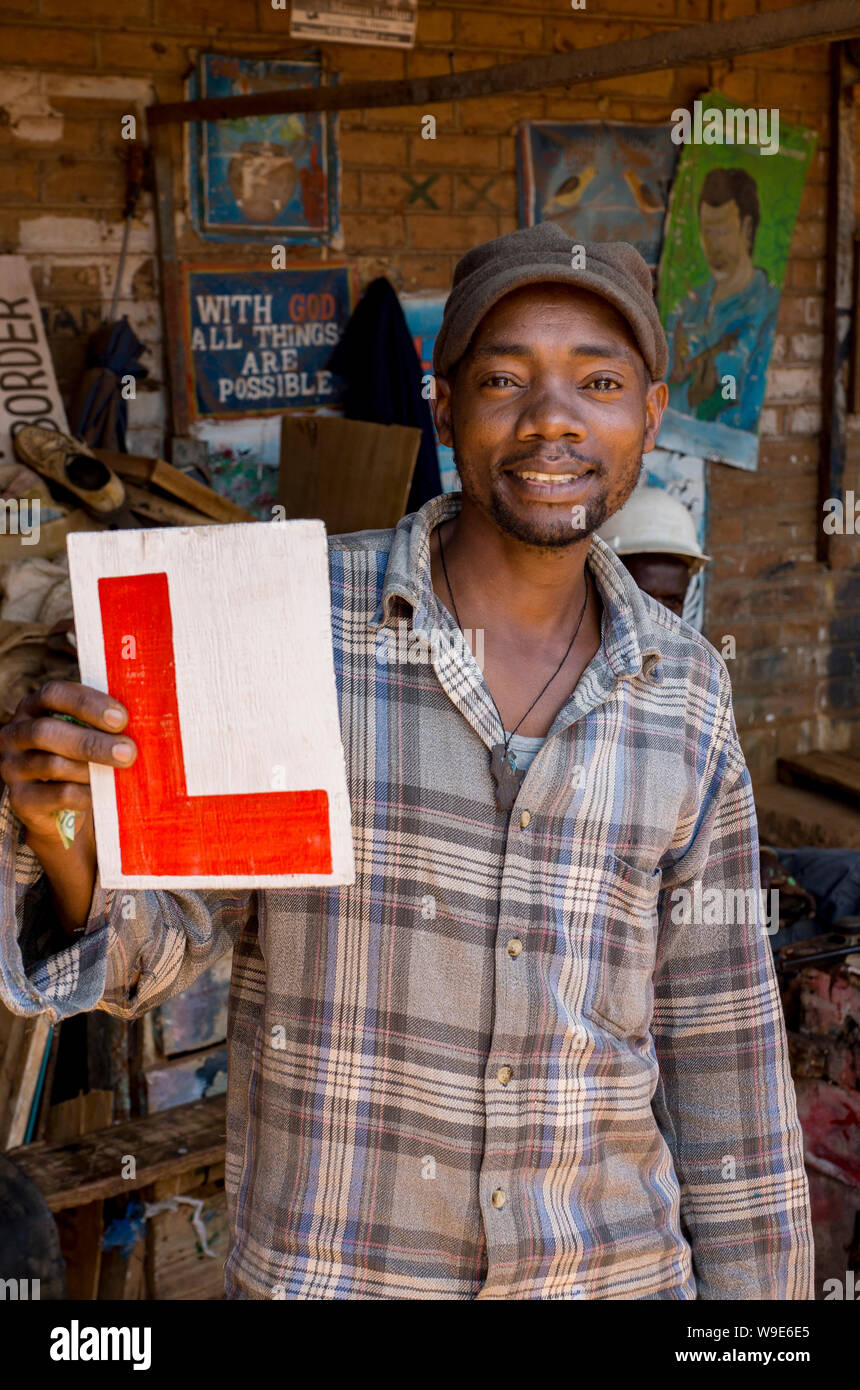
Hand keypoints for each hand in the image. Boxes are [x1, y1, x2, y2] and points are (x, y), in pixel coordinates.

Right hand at [0, 680, 135, 852]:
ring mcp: (12, 767)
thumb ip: (105, 725)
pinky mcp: (20, 799)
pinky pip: (58, 795)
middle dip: (92, 742)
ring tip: (116, 773)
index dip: (88, 704)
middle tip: (129, 752)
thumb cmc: (83, 759)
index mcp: (35, 706)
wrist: (62, 808)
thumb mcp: (90, 735)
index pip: (54, 694)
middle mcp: (16, 733)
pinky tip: (100, 793)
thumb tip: (146, 721)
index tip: (122, 718)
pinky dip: (86, 794)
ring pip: (52, 765)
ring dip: (91, 769)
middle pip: (47, 731)